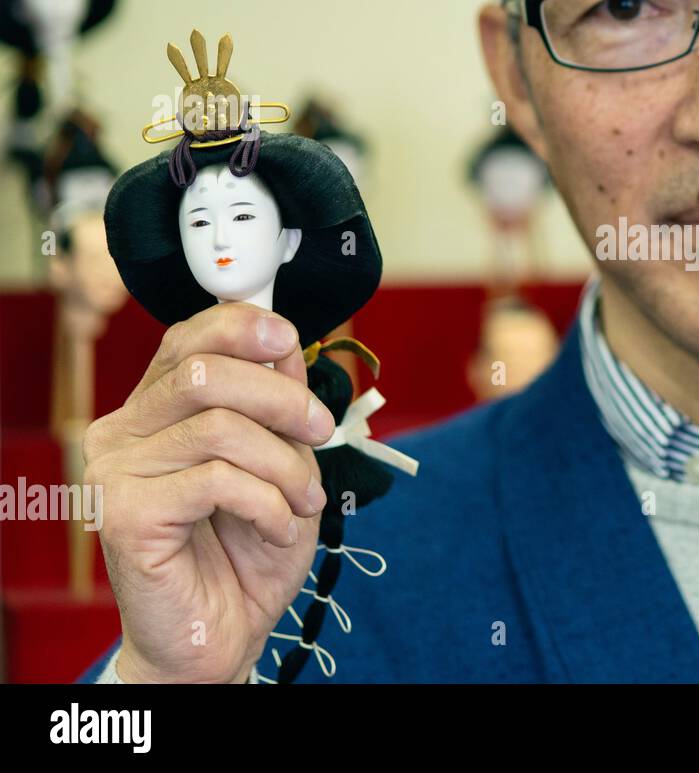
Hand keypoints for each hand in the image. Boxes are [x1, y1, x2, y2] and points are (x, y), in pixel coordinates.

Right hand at [84, 303, 331, 682]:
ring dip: (283, 463)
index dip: (241, 327)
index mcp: (154, 411)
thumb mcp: (281, 464)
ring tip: (303, 499)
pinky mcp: (123, 515)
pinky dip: (267, 503)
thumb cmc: (248, 550)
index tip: (288, 339)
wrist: (223, 634)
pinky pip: (216, 481)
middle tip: (320, 432)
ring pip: (217, 427)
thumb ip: (277, 407)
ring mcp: (115, 473)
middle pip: (205, 374)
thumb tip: (285, 346)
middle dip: (281, 398)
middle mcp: (122, 433)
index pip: (187, 340)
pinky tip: (277, 529)